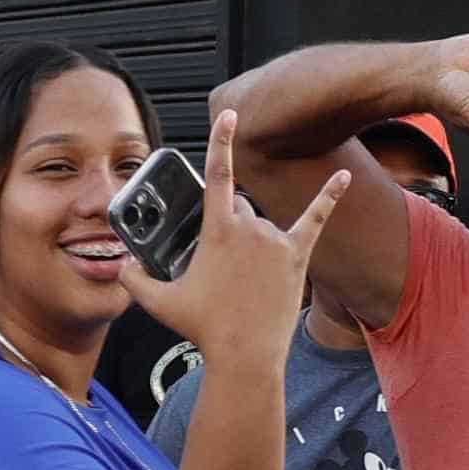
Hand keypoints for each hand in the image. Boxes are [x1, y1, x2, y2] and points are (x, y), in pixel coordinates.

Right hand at [131, 110, 348, 362]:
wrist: (245, 354)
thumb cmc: (205, 329)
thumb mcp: (160, 304)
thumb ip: (136, 281)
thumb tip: (124, 269)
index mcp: (217, 230)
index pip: (218, 175)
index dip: (222, 141)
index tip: (230, 115)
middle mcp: (250, 227)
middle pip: (239, 208)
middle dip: (228, 229)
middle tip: (220, 269)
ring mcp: (276, 241)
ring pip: (263, 226)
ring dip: (253, 244)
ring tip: (244, 285)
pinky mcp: (297, 257)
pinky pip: (314, 220)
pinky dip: (329, 196)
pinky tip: (344, 177)